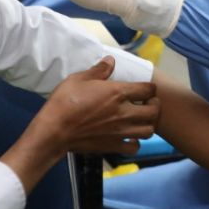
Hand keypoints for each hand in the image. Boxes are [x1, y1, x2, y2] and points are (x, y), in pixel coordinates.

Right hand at [35, 56, 158, 154]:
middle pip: (154, 111)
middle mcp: (124, 113)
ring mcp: (121, 132)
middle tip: (146, 104)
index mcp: (118, 93)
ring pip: (149, 131)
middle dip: (154, 106)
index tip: (145, 88)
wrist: (55, 130)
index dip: (150, 88)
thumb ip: (98, 70)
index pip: (148, 89)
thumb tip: (111, 61)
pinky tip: (127, 137)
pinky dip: (135, 142)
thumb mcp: (79, 79)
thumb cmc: (65, 101)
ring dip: (147, 124)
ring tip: (139, 120)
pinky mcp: (114, 146)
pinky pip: (134, 147)